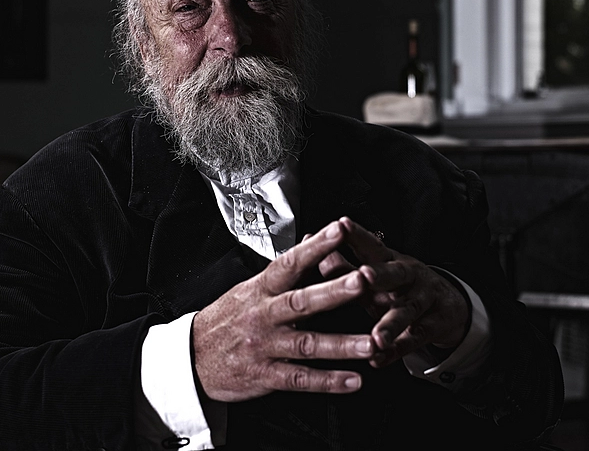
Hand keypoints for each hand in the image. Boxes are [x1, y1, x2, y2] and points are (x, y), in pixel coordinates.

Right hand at [192, 220, 375, 401]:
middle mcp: (264, 315)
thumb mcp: (251, 287)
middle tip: (363, 280)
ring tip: (372, 342)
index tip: (339, 230)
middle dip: (334, 291)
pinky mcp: (265, 376)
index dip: (315, 247)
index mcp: (261, 289)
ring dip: (342, 344)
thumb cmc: (227, 317)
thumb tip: (310, 239)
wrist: (191, 356)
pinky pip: (300, 380)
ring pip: (306, 344)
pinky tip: (354, 380)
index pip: (290, 263)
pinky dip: (327, 381)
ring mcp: (265, 347)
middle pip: (301, 301)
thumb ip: (285, 268)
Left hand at [318, 217, 469, 367]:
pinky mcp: (433, 324)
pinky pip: (415, 338)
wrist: (446, 304)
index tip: (341, 225)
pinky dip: (397, 350)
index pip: (371, 244)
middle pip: (395, 273)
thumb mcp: (373, 272)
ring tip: (376, 337)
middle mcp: (407, 275)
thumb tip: (308, 243)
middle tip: (364, 276)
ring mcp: (423, 299)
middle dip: (380, 274)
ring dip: (391, 324)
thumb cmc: (397, 285)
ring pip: (407, 310)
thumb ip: (341, 263)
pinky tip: (380, 358)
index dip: (357, 234)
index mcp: (388, 259)